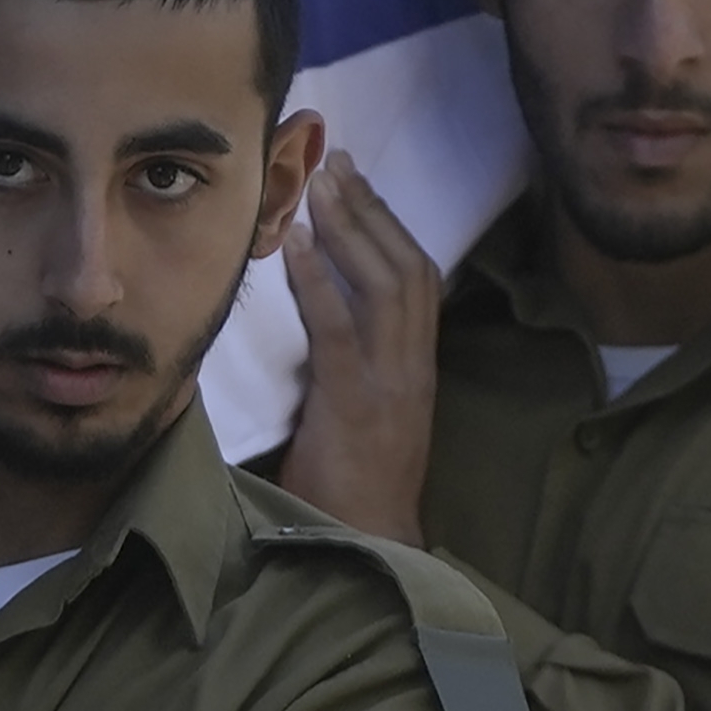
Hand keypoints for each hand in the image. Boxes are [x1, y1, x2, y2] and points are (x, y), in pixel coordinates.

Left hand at [272, 147, 443, 540]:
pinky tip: (292, 244)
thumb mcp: (363, 419)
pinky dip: (315, 280)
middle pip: (407, 266)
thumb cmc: (355, 492)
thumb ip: (351, 370)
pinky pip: (340, 326)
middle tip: (337, 162)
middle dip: (372, 209)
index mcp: (418, 369)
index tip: (360, 186)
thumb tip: (319, 326)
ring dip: (349, 228)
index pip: (419, 280)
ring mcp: (390, 382)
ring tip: (318, 185)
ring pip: (383, 284)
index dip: (390, 227)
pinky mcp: (357, 401)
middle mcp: (414, 367)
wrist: (371, 547)